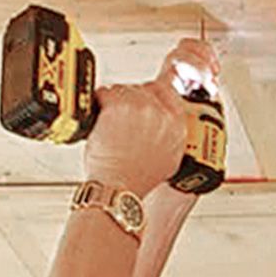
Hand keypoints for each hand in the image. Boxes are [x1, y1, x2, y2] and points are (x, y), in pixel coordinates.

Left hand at [84, 40, 213, 191]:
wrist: (118, 187)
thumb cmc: (136, 179)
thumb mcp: (169, 160)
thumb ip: (170, 136)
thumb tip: (163, 124)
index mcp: (177, 126)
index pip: (167, 92)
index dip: (151, 94)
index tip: (142, 96)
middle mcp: (161, 113)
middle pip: (143, 89)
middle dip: (130, 99)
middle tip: (120, 114)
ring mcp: (140, 107)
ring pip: (123, 89)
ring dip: (114, 100)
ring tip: (109, 121)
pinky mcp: (118, 105)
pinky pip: (105, 92)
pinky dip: (99, 102)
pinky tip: (99, 118)